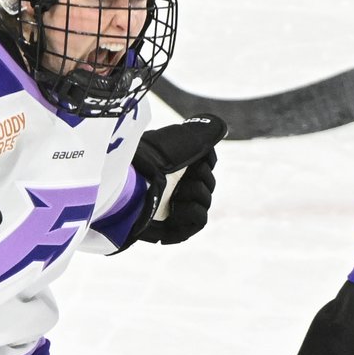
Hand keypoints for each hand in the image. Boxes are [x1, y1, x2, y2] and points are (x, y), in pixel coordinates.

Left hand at [127, 114, 226, 244]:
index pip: (206, 164)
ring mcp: (172, 206)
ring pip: (206, 200)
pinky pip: (200, 220)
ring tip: (174, 194)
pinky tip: (175, 207)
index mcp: (173, 163)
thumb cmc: (154, 157)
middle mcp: (172, 184)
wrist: (132, 181)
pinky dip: (192, 211)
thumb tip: (221, 127)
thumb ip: (206, 131)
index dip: (205, 161)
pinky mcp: (172, 227)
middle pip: (209, 183)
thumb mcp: (185, 137)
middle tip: (179, 176)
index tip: (196, 158)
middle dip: (200, 177)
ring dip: (195, 194)